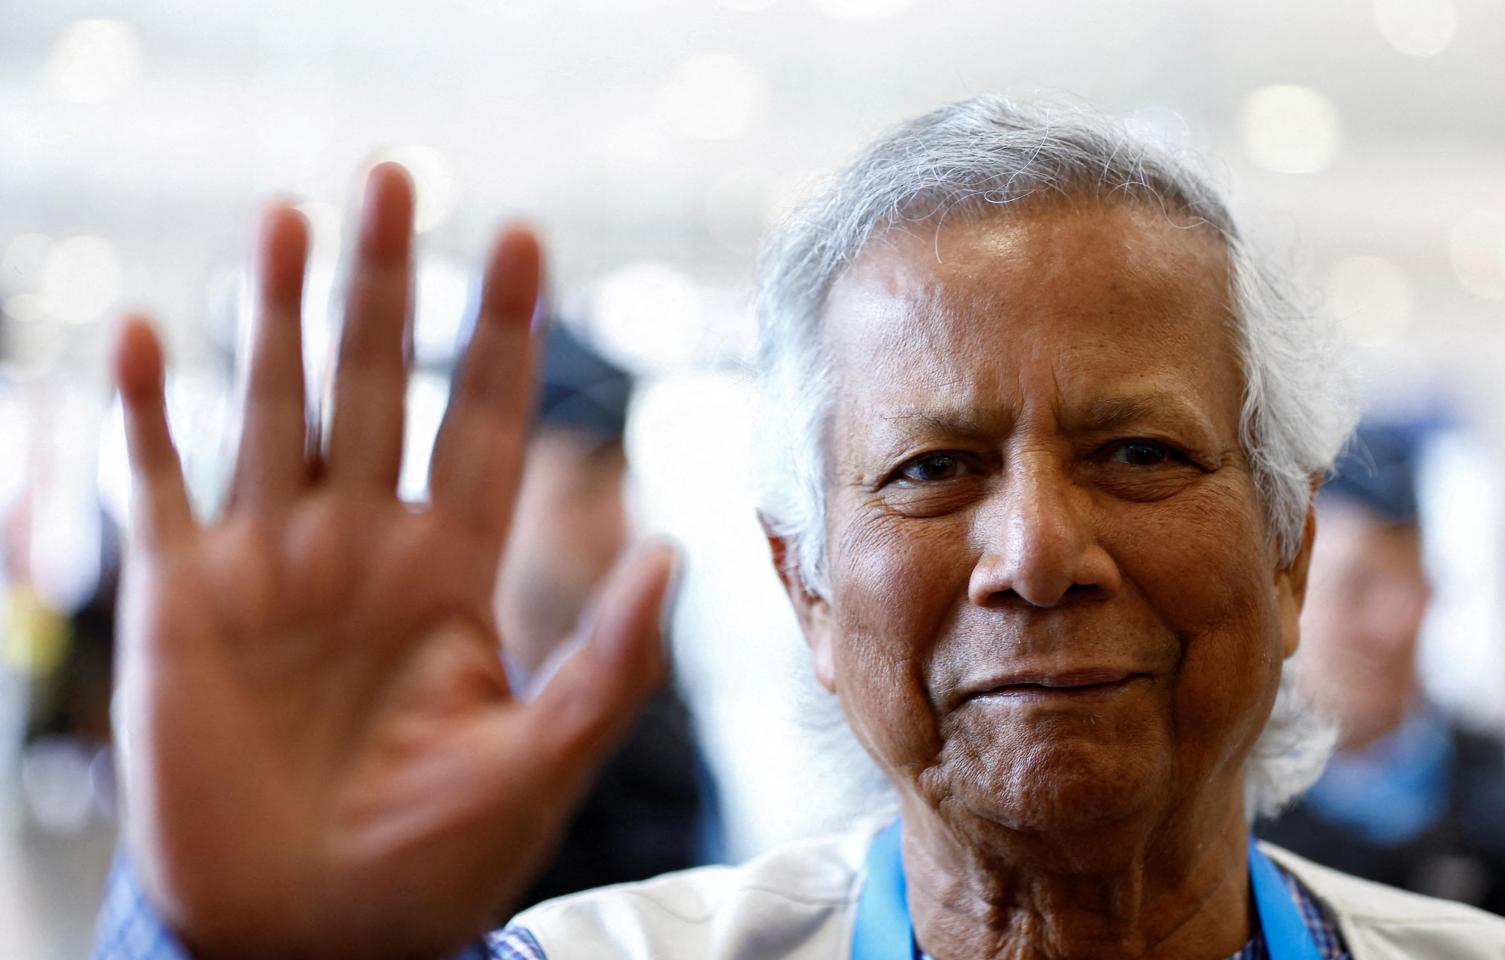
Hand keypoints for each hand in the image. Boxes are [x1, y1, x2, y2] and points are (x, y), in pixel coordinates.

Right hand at [112, 165, 675, 958]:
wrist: (309, 939)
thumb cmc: (429, 865)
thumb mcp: (538, 763)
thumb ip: (610, 662)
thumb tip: (679, 547)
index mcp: (451, 570)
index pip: (485, 422)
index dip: (504, 332)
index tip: (526, 239)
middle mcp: (363, 546)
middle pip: (380, 386)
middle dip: (388, 284)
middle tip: (399, 177)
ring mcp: (270, 566)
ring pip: (276, 409)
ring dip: (276, 315)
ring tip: (289, 217)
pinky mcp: (181, 604)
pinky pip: (157, 488)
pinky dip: (145, 416)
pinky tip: (146, 335)